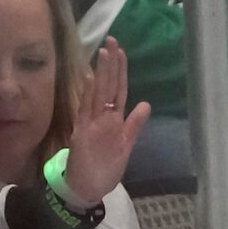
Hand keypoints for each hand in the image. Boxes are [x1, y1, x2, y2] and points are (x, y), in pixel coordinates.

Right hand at [58, 39, 151, 209]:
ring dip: (102, 73)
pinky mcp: (81, 133)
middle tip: (113, 40)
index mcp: (112, 120)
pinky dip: (88, 95)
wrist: (86, 188)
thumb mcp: (125, 145)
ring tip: (105, 52)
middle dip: (111, 64)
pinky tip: (92, 79)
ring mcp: (90, 124)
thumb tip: (146, 104)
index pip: (117, 90)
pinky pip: (85, 111)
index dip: (120, 71)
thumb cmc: (104, 168)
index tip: (121, 51)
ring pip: (98, 94)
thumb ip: (134, 125)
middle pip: (108, 86)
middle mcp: (100, 118)